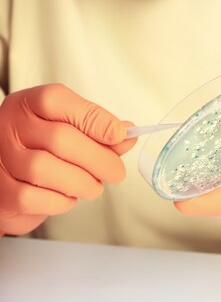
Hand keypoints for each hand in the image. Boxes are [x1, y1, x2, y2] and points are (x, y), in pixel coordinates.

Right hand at [0, 84, 135, 234]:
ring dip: (82, 182)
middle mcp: (10, 126)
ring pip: (47, 169)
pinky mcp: (3, 192)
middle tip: (115, 171)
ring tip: (94, 186)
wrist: (7, 176)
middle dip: (98, 158)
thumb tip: (126, 134)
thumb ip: (96, 129)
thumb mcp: (65, 127)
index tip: (120, 134)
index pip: (58, 100)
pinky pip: (36, 198)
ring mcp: (3, 158)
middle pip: (60, 139)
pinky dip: (61, 201)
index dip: (94, 119)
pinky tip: (68, 196)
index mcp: (29, 104)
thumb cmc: (40, 147)